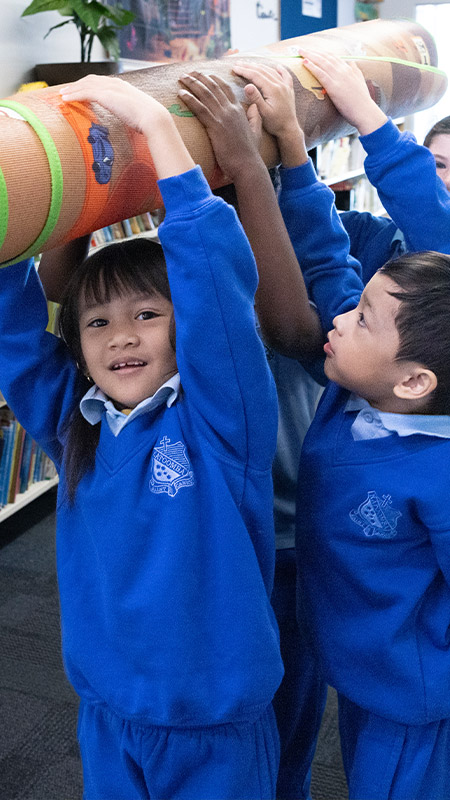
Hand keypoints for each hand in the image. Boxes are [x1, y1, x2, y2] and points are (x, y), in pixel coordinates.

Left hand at [60, 74, 193, 178]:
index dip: (89, 85)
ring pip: (85, 84)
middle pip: (91, 80)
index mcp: (123, 87)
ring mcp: (111, 88)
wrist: (154, 119)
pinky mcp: (106, 95)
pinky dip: (74, 95)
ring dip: (72, 89)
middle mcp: (116, 84)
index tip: (80, 90)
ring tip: (62, 95)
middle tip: (66, 91)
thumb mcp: (136, 115)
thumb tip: (130, 124)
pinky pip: (85, 92)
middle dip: (77, 84)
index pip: (102, 82)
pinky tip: (66, 100)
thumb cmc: (149, 121)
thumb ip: (129, 114)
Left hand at [178, 71, 262, 181]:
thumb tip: (255, 106)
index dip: (214, 79)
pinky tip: (181, 93)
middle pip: (213, 87)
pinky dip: (189, 99)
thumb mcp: (256, 132)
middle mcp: (231, 110)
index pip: (226, 89)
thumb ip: (254, 117)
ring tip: (182, 77)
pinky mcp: (215, 127)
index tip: (204, 74)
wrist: (247, 166)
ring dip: (192, 83)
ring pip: (205, 94)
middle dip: (200, 77)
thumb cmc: (250, 153)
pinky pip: (200, 108)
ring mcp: (223, 117)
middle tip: (188, 72)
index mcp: (239, 110)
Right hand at [231, 61, 307, 167]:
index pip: (256, 76)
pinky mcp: (289, 90)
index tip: (234, 68)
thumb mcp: (263, 113)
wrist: (289, 129)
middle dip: (249, 66)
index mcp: (273, 90)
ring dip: (260, 66)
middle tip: (237, 63)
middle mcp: (280, 85)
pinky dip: (280, 70)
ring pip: (271, 71)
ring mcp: (285, 86)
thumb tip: (247, 86)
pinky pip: (285, 75)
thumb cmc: (275, 123)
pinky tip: (276, 66)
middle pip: (262, 71)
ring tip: (249, 64)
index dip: (244, 71)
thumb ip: (255, 98)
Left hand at [297, 49, 387, 134]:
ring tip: (300, 52)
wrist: (365, 111)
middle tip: (302, 49)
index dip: (322, 53)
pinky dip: (312, 67)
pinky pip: (321, 74)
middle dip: (313, 52)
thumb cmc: (362, 100)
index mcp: (348, 69)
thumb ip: (355, 71)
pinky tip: (305, 62)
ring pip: (322, 62)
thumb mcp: (360, 81)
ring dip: (310, 56)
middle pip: (326, 57)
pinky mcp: (334, 86)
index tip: (313, 51)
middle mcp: (343, 70)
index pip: (333, 57)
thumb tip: (351, 62)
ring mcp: (338, 77)